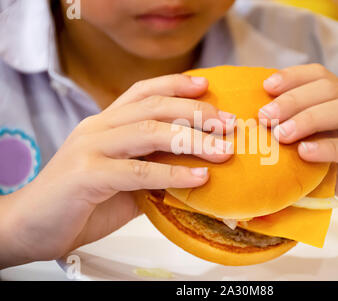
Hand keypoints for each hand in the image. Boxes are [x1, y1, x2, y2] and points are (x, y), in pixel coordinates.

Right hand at [0, 74, 235, 266]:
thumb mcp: (124, 180)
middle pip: (153, 107)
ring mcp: (90, 148)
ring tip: (223, 150)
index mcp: (106, 124)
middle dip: (195, 111)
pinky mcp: (86, 175)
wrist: (33, 227)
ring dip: (192, 140)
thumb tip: (196, 169)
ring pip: (148, 132)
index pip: (143, 92)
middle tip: (228, 123)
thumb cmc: (82, 202)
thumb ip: (152, 168)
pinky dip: (172, 174)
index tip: (207, 86)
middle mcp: (98, 128)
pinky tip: (199, 177)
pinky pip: (137, 171)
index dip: (176, 84)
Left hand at [258, 64, 337, 217]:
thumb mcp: (329, 152)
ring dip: (307, 119)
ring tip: (280, 134)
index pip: (320, 76)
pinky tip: (307, 152)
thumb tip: (263, 144)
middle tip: (265, 117)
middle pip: (327, 89)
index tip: (265, 87)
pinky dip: (330, 147)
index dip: (292, 77)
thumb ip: (306, 143)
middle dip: (291, 100)